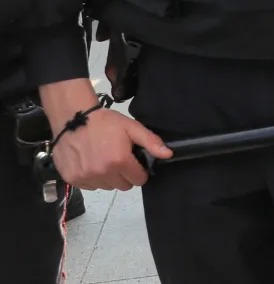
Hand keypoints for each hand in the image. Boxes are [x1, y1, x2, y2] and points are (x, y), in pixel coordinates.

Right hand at [49, 108, 170, 191]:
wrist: (74, 118)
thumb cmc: (105, 122)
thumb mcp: (132, 128)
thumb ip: (151, 142)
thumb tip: (168, 154)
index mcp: (119, 161)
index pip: (138, 180)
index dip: (140, 172)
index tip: (135, 164)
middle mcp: (102, 172)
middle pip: (123, 186)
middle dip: (125, 175)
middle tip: (119, 160)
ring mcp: (86, 177)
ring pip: (106, 187)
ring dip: (108, 178)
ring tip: (104, 160)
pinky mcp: (72, 178)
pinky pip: (89, 186)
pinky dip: (93, 178)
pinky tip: (91, 163)